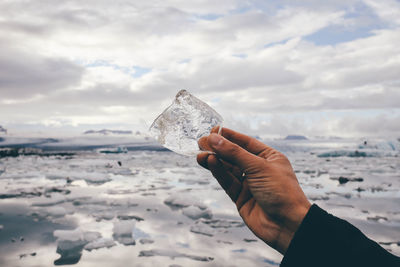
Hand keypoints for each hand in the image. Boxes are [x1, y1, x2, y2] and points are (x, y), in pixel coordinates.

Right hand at [197, 127, 310, 253]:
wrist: (288, 225)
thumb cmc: (282, 192)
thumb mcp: (258, 167)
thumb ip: (234, 153)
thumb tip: (215, 139)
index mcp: (269, 158)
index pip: (246, 143)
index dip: (230, 136)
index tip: (214, 130)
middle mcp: (259, 169)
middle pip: (234, 155)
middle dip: (218, 149)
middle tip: (202, 142)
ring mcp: (249, 184)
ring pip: (228, 169)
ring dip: (214, 160)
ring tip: (200, 154)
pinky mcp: (241, 197)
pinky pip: (227, 181)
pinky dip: (218, 172)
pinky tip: (210, 163)